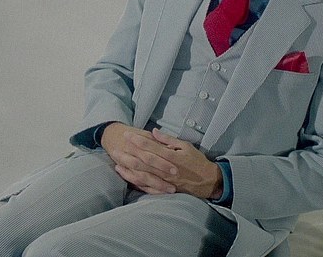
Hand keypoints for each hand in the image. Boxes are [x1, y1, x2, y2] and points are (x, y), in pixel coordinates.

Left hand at [102, 124, 222, 198]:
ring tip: (116, 161)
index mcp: (172, 157)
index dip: (138, 141)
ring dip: (128, 168)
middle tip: (114, 147)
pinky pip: (146, 186)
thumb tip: (154, 132)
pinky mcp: (163, 189)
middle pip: (143, 161)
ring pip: (142, 174)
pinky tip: (126, 176)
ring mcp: (163, 181)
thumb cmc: (197, 161)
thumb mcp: (186, 146)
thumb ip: (169, 140)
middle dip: (128, 154)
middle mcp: (165, 170)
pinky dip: (135, 181)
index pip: (151, 148)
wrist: (208, 182)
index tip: (127, 135)